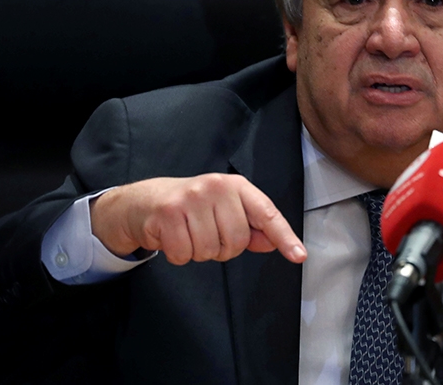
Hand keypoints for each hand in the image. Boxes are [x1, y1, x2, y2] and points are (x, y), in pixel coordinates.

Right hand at [89, 173, 306, 265]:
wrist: (144, 201)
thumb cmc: (191, 208)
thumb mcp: (224, 211)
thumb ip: (251, 228)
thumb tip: (273, 242)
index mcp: (236, 186)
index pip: (267, 214)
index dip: (284, 237)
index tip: (299, 255)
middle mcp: (216, 187)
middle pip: (236, 241)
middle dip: (221, 248)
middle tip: (205, 233)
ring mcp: (191, 198)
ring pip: (210, 250)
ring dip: (198, 252)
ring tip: (188, 234)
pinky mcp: (168, 213)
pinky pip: (184, 254)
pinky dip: (178, 255)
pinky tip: (173, 238)